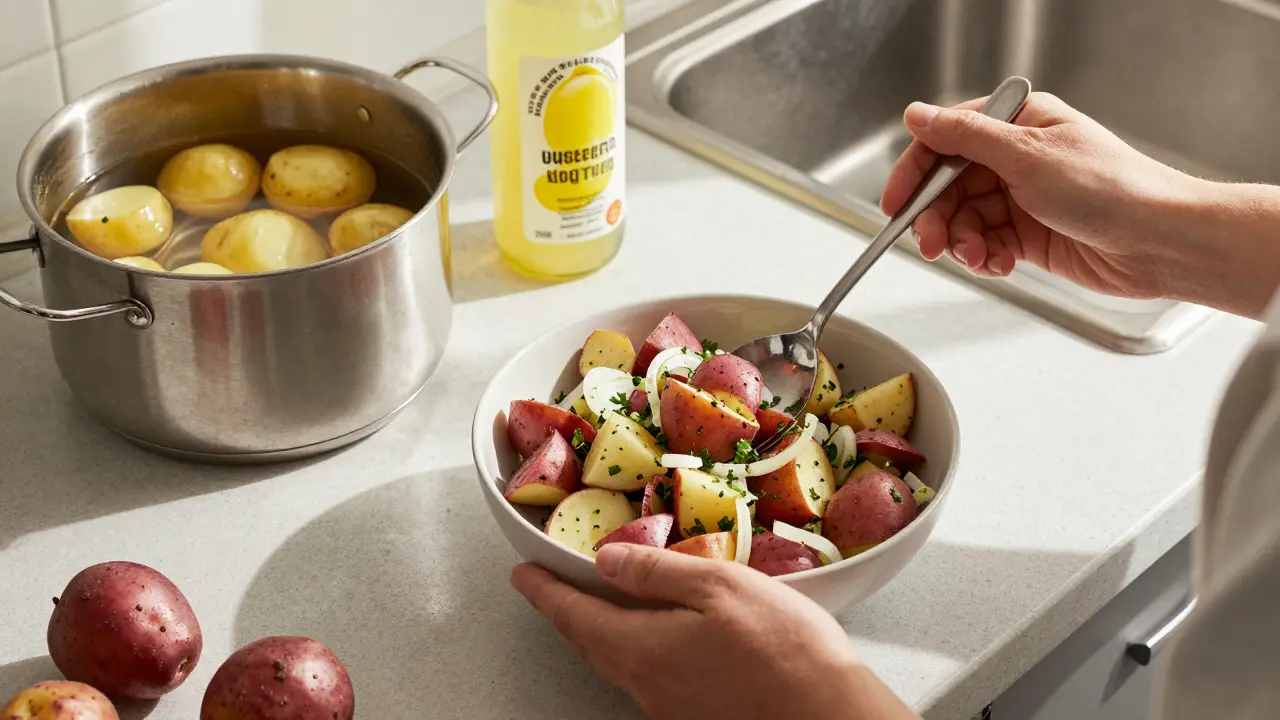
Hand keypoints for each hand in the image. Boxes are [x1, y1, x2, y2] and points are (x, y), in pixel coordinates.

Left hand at [511, 544, 917, 719]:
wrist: (829, 716)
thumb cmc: (783, 648)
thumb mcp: (718, 586)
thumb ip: (657, 572)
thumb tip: (606, 562)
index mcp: (641, 648)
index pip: (574, 615)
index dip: (544, 591)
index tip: (522, 574)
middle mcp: (645, 685)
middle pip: (590, 643)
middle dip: (567, 612)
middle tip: (549, 587)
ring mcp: (670, 707)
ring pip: (620, 663)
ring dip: (601, 632)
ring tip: (599, 603)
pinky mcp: (696, 715)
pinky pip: (650, 677)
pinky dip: (637, 649)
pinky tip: (657, 635)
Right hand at [881, 92, 1197, 299]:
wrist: (1159, 241)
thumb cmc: (1113, 189)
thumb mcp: (1027, 156)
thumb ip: (964, 137)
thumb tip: (918, 115)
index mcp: (1018, 124)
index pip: (946, 141)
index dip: (915, 174)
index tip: (895, 204)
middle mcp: (1017, 158)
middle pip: (948, 187)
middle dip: (937, 218)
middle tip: (933, 243)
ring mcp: (1022, 197)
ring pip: (963, 220)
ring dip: (962, 242)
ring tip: (976, 257)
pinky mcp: (1028, 233)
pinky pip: (984, 244)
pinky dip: (983, 257)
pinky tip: (997, 263)